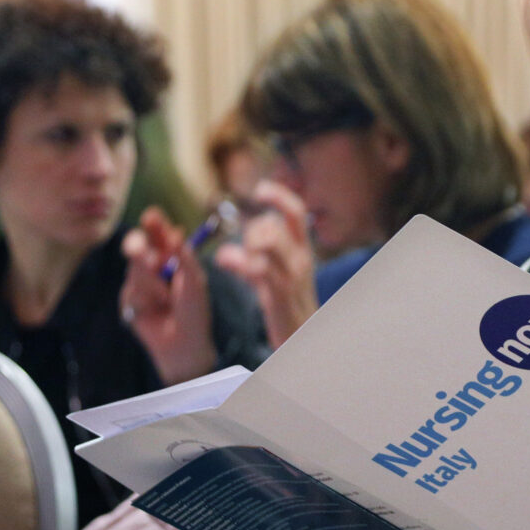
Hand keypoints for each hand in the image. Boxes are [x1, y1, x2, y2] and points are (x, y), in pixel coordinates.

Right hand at [120, 206, 218, 383]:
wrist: (182, 344)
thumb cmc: (194, 313)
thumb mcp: (195, 284)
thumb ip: (185, 260)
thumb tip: (177, 233)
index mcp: (172, 259)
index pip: (160, 236)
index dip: (155, 225)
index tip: (152, 217)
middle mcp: (154, 267)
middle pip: (138, 246)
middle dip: (137, 246)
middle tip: (139, 250)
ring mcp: (139, 282)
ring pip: (135, 269)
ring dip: (151, 284)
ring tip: (165, 299)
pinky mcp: (129, 299)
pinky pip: (131, 291)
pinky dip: (145, 300)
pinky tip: (155, 310)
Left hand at [214, 180, 318, 347]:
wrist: (305, 339)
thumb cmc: (289, 306)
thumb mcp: (281, 274)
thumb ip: (260, 256)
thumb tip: (232, 245)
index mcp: (303, 252)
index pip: (297, 213)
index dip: (278, 195)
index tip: (260, 190)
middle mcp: (300, 261)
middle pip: (274, 225)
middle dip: (253, 229)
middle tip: (246, 246)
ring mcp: (291, 278)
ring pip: (268, 242)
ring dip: (247, 244)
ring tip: (238, 258)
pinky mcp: (279, 297)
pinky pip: (259, 270)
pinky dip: (237, 261)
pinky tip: (224, 262)